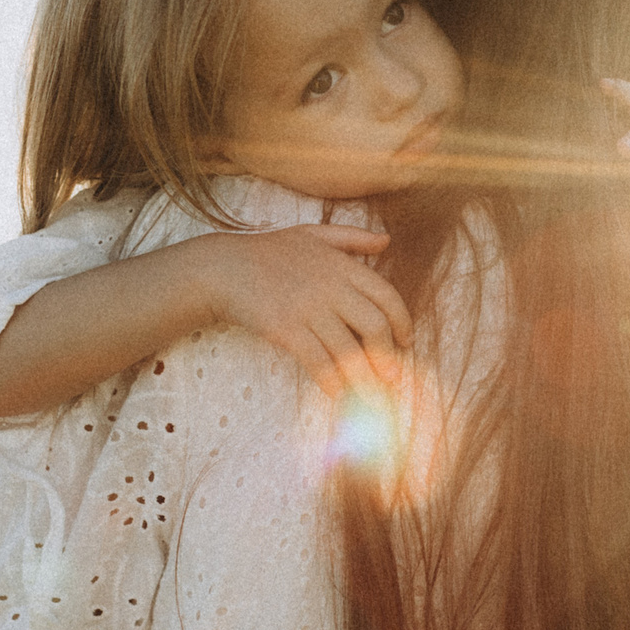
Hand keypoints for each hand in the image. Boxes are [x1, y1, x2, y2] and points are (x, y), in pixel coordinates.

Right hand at [176, 224, 411, 401]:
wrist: (223, 268)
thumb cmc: (268, 252)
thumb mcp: (312, 234)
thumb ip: (352, 237)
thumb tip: (386, 241)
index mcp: (342, 265)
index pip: (387, 296)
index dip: (402, 322)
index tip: (406, 341)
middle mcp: (330, 287)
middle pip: (375, 327)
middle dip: (388, 356)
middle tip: (391, 375)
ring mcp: (308, 310)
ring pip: (349, 352)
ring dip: (365, 379)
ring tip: (372, 395)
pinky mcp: (286, 330)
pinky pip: (318, 363)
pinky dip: (333, 383)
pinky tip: (338, 393)